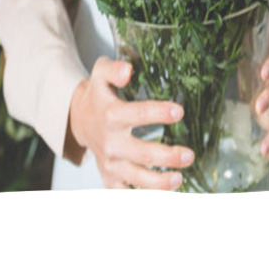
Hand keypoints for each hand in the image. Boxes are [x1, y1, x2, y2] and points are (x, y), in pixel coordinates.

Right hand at [68, 56, 194, 189]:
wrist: (79, 119)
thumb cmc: (98, 94)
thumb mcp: (101, 73)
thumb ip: (114, 69)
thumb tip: (128, 71)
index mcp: (111, 115)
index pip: (137, 114)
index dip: (159, 113)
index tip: (180, 111)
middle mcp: (110, 142)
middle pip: (141, 153)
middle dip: (167, 156)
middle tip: (189, 155)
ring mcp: (109, 163)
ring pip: (136, 179)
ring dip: (159, 183)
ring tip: (179, 179)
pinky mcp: (110, 178)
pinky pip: (125, 194)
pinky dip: (142, 199)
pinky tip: (163, 198)